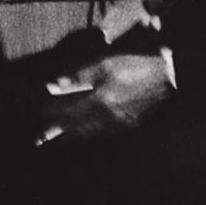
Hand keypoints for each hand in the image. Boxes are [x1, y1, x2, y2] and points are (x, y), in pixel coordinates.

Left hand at [35, 51, 172, 146]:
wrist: (169, 76)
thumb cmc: (134, 64)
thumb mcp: (103, 64)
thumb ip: (76, 76)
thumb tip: (51, 86)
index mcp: (98, 101)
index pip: (66, 111)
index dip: (50, 113)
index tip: (36, 115)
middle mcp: (106, 117)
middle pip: (75, 126)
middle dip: (56, 131)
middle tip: (39, 137)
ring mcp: (119, 123)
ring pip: (90, 134)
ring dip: (72, 137)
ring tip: (58, 141)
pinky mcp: (130, 124)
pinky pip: (104, 134)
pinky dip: (91, 137)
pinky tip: (86, 136)